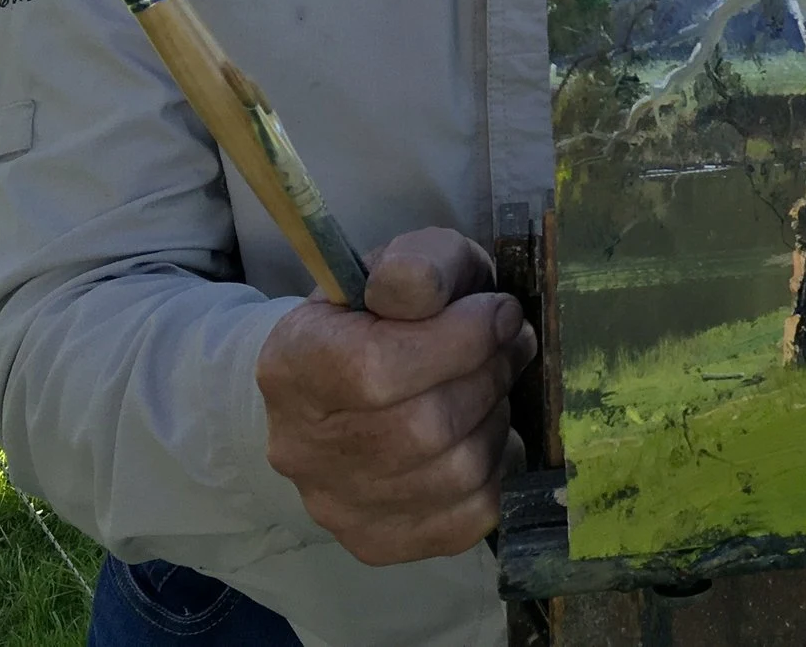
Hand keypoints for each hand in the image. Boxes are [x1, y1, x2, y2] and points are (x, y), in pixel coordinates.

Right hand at [255, 227, 538, 564]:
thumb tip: (425, 291)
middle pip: (425, 428)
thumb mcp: (403, 263)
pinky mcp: (377, 541)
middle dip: (489, 375)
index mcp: (295, 363)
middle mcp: (302, 447)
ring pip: (456, 473)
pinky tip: (484, 434)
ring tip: (494, 385)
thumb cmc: (384, 313)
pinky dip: (495, 470)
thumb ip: (418, 265)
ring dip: (497, 419)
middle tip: (511, 343)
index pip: (378, 371)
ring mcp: (336, 504)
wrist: (347, 376)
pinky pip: (468, 517)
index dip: (461, 339)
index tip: (499, 310)